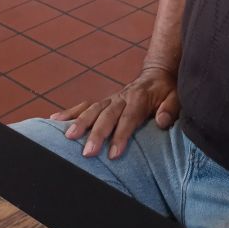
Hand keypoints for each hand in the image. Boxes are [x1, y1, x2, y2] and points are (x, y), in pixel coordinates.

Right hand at [49, 66, 178, 159]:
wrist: (157, 74)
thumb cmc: (167, 90)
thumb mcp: (175, 97)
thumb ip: (170, 108)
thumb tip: (162, 120)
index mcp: (140, 98)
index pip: (130, 118)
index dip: (121, 135)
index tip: (114, 153)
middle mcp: (122, 97)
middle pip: (107, 115)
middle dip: (97, 134)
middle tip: (87, 153)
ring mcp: (111, 98)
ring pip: (93, 109)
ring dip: (80, 122)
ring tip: (68, 137)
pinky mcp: (103, 101)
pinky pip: (85, 105)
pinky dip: (70, 112)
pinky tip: (53, 120)